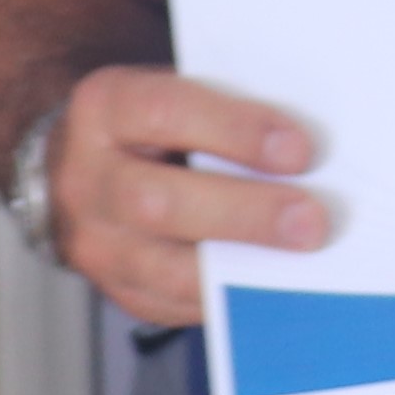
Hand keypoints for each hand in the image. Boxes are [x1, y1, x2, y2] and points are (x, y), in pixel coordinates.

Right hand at [48, 64, 328, 329]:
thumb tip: (307, 143)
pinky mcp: (116, 289)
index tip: (299, 149)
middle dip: (244, 213)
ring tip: (301, 258)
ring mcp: (93, 242)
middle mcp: (85, 179)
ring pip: (164, 268)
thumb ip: (229, 108)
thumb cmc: (153, 120)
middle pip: (160, 203)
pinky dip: (228, 298)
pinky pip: (173, 305)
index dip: (235, 131)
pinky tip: (272, 283)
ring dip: (241, 267)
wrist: (84, 163)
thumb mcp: (178, 89)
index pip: (166, 113)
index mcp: (104, 108)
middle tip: (311, 220)